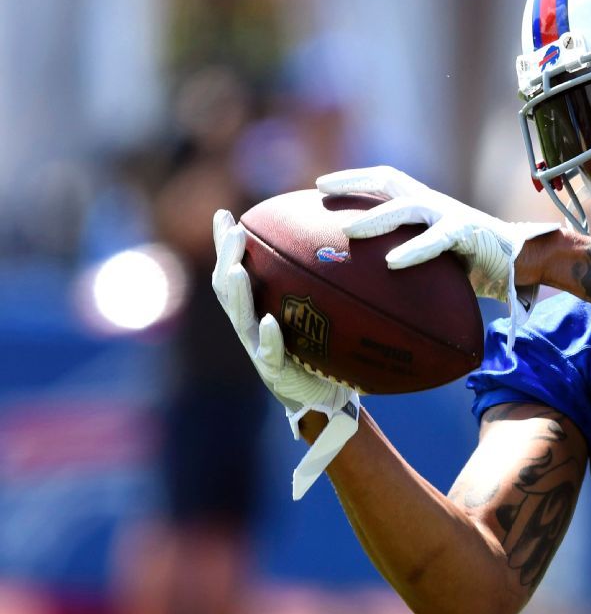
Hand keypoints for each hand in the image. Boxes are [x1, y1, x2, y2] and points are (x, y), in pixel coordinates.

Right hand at [211, 209, 360, 499]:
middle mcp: (250, 326)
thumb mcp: (321, 312)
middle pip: (227, 288)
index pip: (233, 269)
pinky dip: (267, 338)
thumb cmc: (325, 351)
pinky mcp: (272, 372)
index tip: (224, 213)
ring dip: (237, 293)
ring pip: (239, 317)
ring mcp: (257, 349)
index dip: (224, 244)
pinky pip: (268, 353)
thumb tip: (343, 240)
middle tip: (232, 232)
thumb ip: (321, 284)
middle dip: (225, 258)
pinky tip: (269, 322)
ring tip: (237, 270)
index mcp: (257, 307)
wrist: (328, 399)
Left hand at [316, 166, 557, 343]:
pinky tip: (393, 262)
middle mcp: (436, 203)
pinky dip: (414, 249)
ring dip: (377, 217)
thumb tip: (365, 286)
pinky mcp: (469, 233)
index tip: (321, 186)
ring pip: (410, 207)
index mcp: (426, 204)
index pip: (385, 181)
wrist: (522, 262)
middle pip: (389, 182)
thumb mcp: (434, 257)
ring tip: (350, 230)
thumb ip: (406, 259)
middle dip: (354, 182)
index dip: (354, 179)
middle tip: (323, 191)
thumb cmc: (474, 264)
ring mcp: (453, 215)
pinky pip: (438, 239)